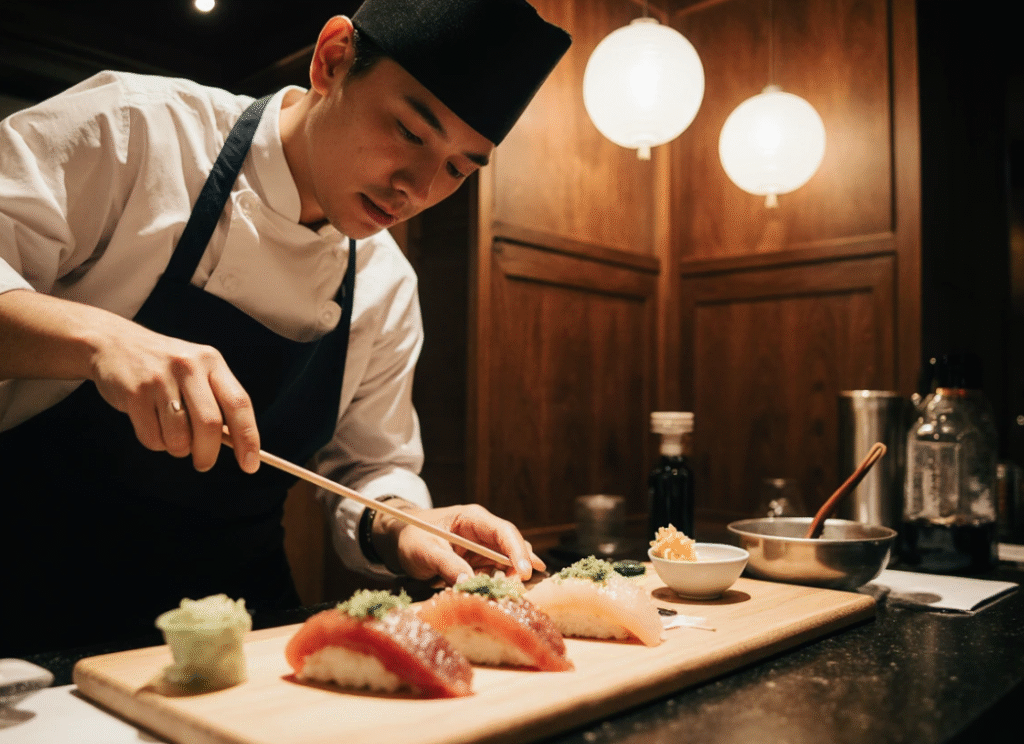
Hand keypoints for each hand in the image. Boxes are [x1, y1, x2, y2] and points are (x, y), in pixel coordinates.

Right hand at [88, 317, 259, 472]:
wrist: (113, 344)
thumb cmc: (165, 368)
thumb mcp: (196, 371)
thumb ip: (216, 401)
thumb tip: (236, 445)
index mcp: (212, 361)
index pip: (239, 403)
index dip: (248, 438)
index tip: (250, 465)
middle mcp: (189, 367)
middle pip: (210, 424)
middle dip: (208, 453)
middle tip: (204, 464)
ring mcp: (159, 379)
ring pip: (179, 436)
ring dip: (178, 449)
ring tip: (173, 437)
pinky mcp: (134, 393)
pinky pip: (152, 437)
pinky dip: (156, 443)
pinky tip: (152, 427)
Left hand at [371, 502, 545, 583]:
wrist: (400, 538)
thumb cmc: (412, 537)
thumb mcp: (425, 550)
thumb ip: (446, 564)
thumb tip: (468, 582)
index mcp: (473, 519)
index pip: (504, 532)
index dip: (517, 551)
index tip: (525, 572)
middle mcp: (483, 531)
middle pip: (512, 548)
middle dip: (519, 568)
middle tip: (520, 590)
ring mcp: (483, 547)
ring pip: (507, 562)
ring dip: (511, 578)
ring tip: (514, 594)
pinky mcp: (478, 562)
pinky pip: (495, 573)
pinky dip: (499, 584)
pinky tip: (502, 594)